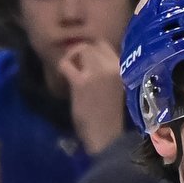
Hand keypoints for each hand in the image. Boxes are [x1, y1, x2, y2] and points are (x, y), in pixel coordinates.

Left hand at [58, 39, 126, 155]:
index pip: (105, 45)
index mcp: (121, 70)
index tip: (84, 58)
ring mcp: (97, 73)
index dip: (92, 48)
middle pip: (92, 45)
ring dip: (71, 56)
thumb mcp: (114, 88)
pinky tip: (62, 76)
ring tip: (68, 69)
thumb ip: (106, 73)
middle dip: (80, 51)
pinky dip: (62, 67)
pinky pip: (66, 65)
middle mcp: (111, 67)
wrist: (107, 137)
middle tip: (73, 63)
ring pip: (81, 50)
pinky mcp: (82, 83)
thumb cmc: (110, 118)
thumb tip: (88, 59)